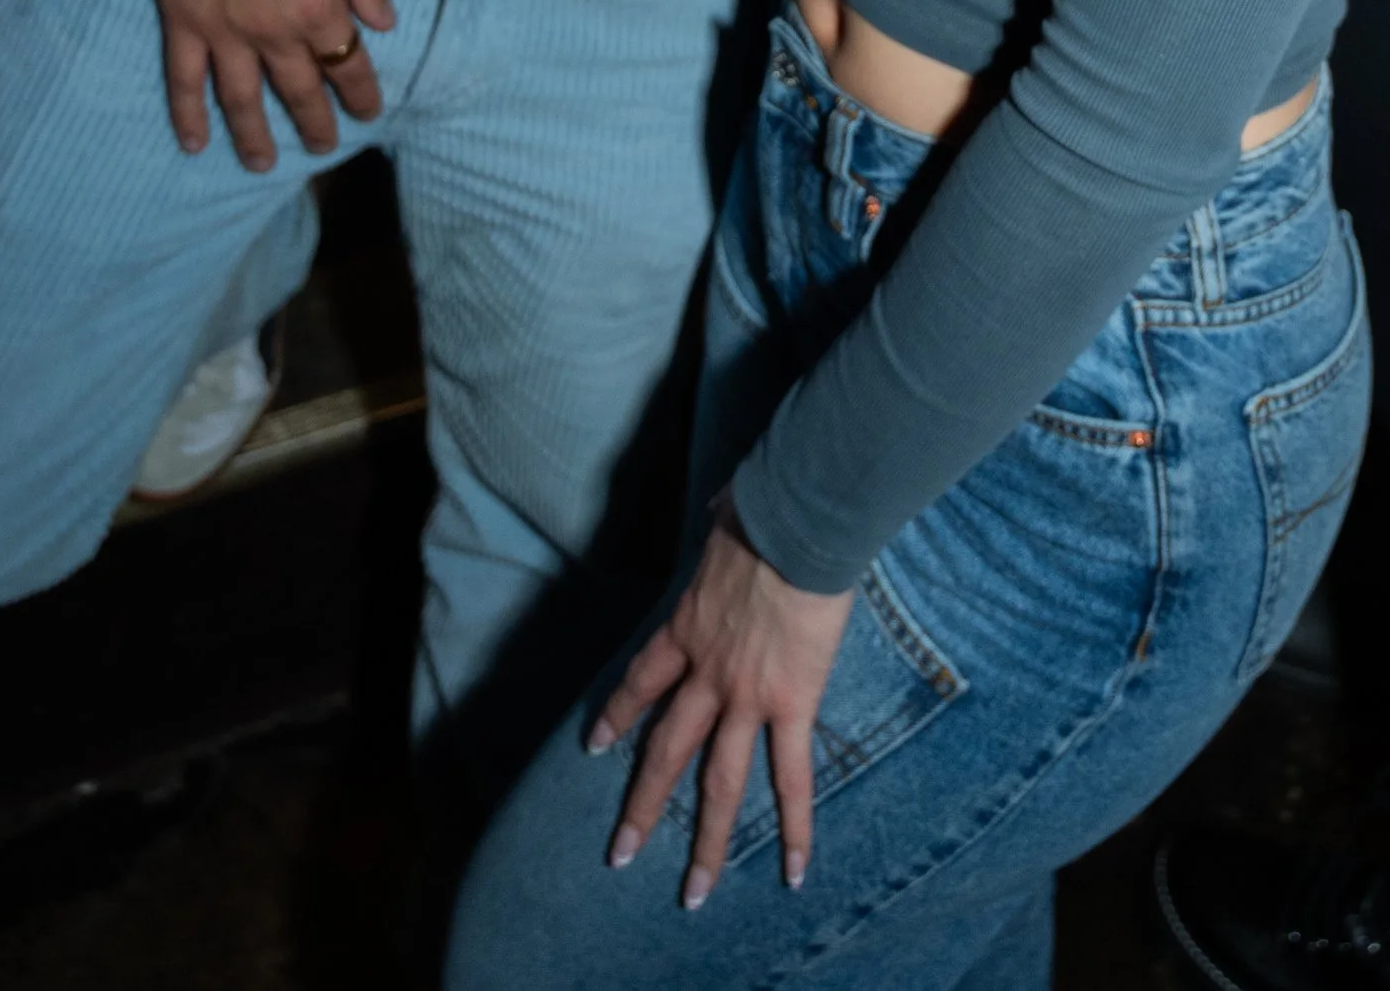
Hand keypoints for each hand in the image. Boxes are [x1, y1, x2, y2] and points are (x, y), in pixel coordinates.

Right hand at [145, 0, 394, 167]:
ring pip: (241, 98)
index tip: (369, 112)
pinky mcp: (182, 20)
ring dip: (254, 136)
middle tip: (326, 148)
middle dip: (316, 121)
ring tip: (262, 164)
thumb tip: (382, 25)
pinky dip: (187, 114)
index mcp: (317, 6)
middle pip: (298, 88)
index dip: (360, 91)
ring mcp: (223, 31)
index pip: (345, 61)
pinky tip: (194, 143)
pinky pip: (183, 78)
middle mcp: (272, 31)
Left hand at [592, 506, 852, 909]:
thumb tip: (727, 498)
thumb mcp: (724, 517)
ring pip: (719, 782)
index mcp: (685, 628)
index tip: (597, 746)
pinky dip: (793, 827)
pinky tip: (791, 871)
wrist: (793, 525)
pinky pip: (791, 777)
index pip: (641, 681)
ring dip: (706, 841)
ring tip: (694, 892)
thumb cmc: (763, 510)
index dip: (619, 716)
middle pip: (666, 751)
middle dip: (642, 805)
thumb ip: (719, 521)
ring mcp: (746, 697)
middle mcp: (706, 675)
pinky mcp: (791, 704)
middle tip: (621, 853)